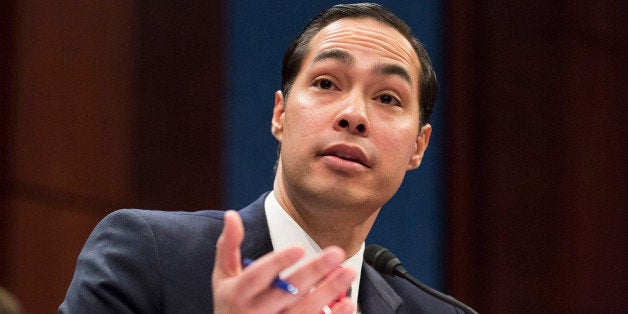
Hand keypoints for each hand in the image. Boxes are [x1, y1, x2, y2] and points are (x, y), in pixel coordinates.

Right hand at [212, 210, 355, 313]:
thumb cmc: (229, 305)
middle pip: (287, 292)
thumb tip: (232, 215)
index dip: (278, 262)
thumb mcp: (223, 277)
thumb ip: (228, 246)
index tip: (299, 247)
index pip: (257, 276)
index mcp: (238, 294)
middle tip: (336, 253)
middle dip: (313, 271)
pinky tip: (348, 303)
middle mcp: (255, 313)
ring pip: (304, 311)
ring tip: (349, 272)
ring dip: (328, 292)